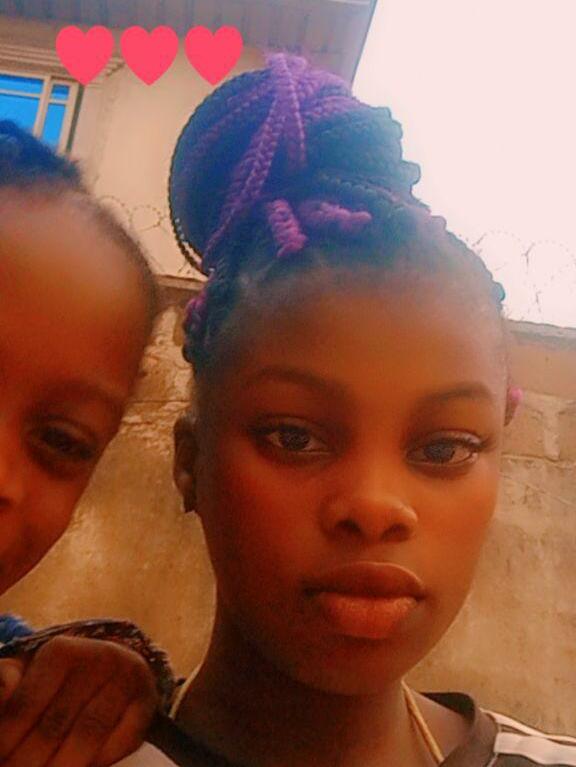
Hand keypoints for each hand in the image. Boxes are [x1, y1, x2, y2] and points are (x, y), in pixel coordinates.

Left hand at [0, 635, 157, 766]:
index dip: (6, 741)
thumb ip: (8, 681)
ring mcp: (126, 677)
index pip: (25, 705)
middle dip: (29, 761)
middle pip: (54, 726)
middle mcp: (98, 657)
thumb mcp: (28, 675)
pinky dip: (99, 761)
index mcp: (61, 651)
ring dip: (62, 766)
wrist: (111, 670)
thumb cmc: (58, 682)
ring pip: (88, 735)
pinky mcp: (147, 701)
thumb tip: (5, 688)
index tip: (1, 759)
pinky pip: (122, 741)